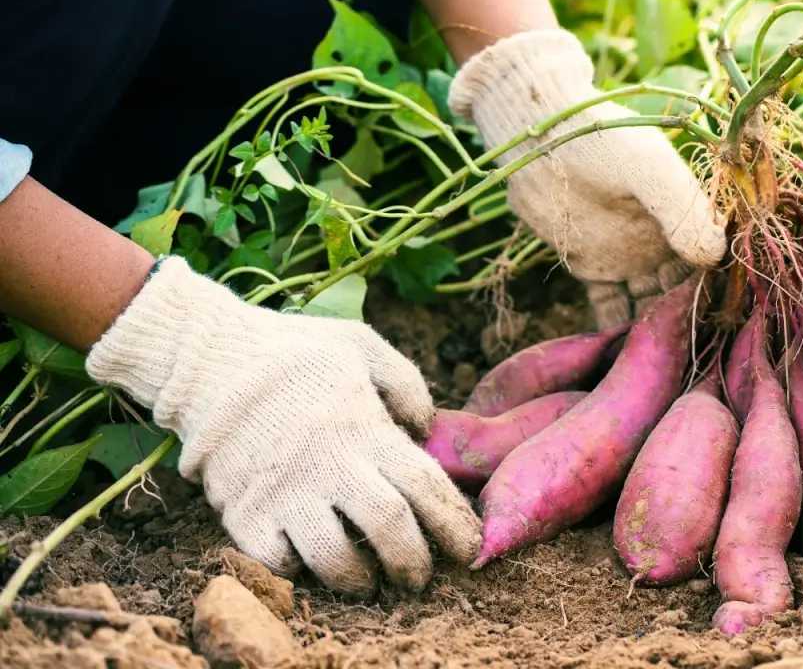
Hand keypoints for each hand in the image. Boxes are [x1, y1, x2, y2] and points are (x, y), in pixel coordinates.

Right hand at [85, 258, 480, 596]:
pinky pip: (276, 561)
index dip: (453, 524)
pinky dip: (296, 571)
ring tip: (366, 582)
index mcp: (367, 429)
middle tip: (418, 579)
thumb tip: (428, 427)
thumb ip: (405, 383)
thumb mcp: (361, 345)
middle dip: (413, 563)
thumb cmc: (292, 350)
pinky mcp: (244, 510)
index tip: (468, 549)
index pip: (425, 487)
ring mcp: (287, 492)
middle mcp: (332, 466)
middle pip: (389, 531)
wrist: (208, 357)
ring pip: (334, 557)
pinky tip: (307, 563)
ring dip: (357, 578)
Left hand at [448, 30, 726, 329]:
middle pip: (684, 285)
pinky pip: (609, 307)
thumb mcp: (649, 169)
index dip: (722, 284)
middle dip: (692, 316)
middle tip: (702, 353)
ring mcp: (628, 256)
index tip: (730, 317)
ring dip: (656, 329)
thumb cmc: (601, 141)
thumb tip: (716, 256)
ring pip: (650, 302)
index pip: (712, 255)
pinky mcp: (593, 267)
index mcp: (684, 212)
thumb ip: (682, 209)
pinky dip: (617, 330)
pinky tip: (625, 357)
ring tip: (667, 363)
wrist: (539, 137)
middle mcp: (662, 238)